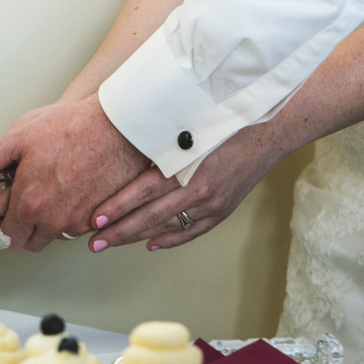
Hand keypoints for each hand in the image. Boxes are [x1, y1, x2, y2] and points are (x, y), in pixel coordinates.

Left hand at [0, 95, 149, 251]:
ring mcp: (78, 223)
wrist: (120, 126)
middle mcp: (53, 220)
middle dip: (16, 226)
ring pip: (50, 236)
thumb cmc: (73, 127)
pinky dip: (64, 217)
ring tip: (41, 193)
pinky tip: (63, 192)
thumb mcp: (19, 137)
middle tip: (16, 200)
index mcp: (29, 204)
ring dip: (40, 223)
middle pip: (25, 242)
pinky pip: (73, 229)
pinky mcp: (98, 218)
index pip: (3, 234)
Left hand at [87, 123, 282, 251]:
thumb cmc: (223, 118)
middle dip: (118, 231)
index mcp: (186, 165)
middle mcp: (198, 188)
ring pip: (167, 226)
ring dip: (137, 237)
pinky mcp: (223, 209)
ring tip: (111, 243)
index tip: (93, 220)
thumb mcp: (186, 124)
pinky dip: (170, 239)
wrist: (270, 128)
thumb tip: (120, 144)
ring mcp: (212, 202)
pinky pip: (192, 231)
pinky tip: (150, 245)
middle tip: (93, 242)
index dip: (116, 208)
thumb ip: (157, 138)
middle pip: (149, 216)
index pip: (142, 192)